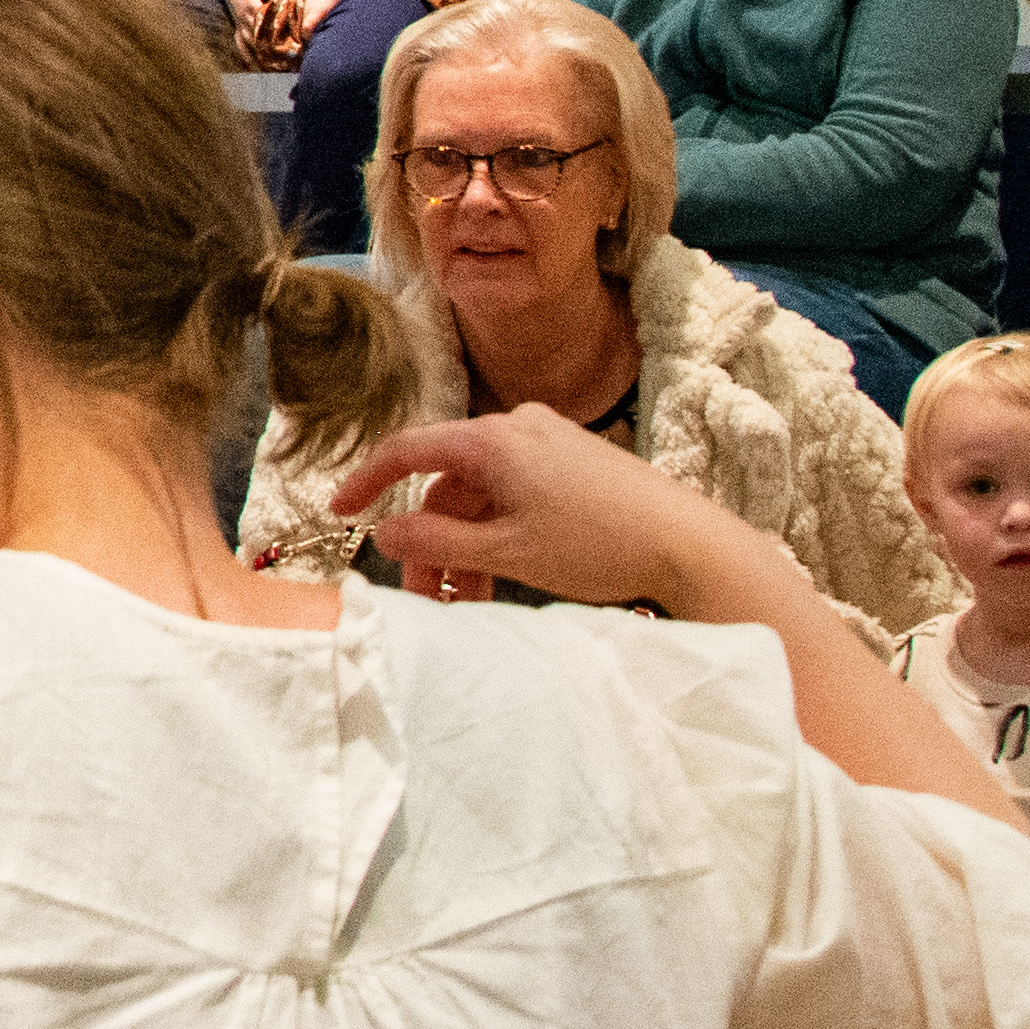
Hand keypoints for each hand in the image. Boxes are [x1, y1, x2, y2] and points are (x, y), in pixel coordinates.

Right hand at [324, 402, 787, 619]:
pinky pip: (516, 495)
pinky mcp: (577, 464)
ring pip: (483, 496)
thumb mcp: (505, 552)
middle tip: (426, 594)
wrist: (691, 544)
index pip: (408, 450)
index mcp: (495, 438)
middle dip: (430, 541)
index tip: (339, 512)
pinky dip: (499, 535)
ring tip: (467, 601)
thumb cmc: (598, 544)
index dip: (366, 481)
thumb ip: (435, 541)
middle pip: (448, 483)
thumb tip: (384, 532)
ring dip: (466, 546)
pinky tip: (502, 578)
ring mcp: (551, 443)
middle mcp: (519, 427)